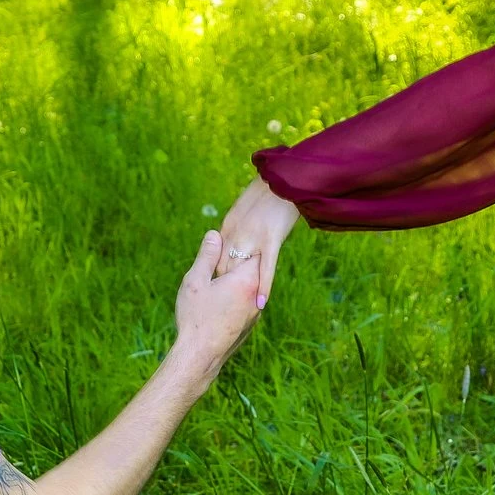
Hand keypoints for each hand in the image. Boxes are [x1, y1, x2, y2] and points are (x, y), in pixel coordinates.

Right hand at [174, 229, 262, 374]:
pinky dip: (238, 297)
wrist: (201, 356)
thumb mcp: (196, 281)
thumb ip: (206, 256)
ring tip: (221, 279)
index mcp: (245, 281)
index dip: (241, 245)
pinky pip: (247, 303)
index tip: (231, 241)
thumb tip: (214, 234)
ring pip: (251, 288)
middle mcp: (256, 296)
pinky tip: (222, 300)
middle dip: (240, 262)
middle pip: (254, 270)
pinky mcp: (250, 325)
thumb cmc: (195, 317)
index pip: (253, 252)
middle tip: (225, 255)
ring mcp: (255, 312)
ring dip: (239, 282)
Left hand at [218, 177, 299, 308]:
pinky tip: (260, 303)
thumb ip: (235, 230)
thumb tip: (229, 243)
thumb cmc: (266, 193)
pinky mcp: (270, 240)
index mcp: (227, 229)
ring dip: (241, 292)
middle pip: (225, 270)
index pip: (216, 261)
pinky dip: (263, 286)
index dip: (215, 280)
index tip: (212, 298)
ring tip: (238, 317)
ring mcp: (252, 239)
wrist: (282, 178)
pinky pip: (266, 268)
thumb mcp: (244, 210)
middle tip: (220, 314)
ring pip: (242, 271)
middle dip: (223, 291)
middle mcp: (236, 236)